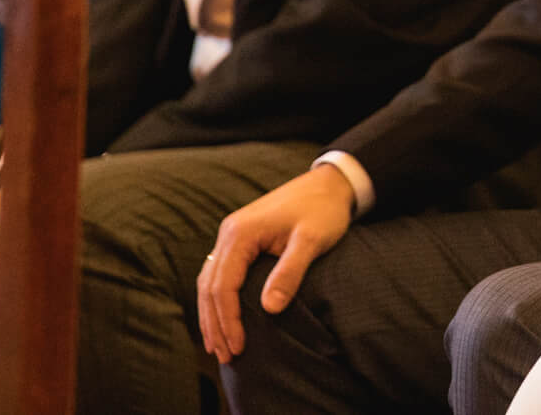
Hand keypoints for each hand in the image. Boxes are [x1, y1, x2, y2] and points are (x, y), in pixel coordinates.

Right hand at [195, 165, 355, 362]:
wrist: (330, 183)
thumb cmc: (323, 210)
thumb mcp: (312, 240)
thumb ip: (290, 272)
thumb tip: (269, 309)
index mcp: (240, 233)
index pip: (223, 285)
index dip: (228, 319)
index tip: (239, 347)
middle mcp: (229, 233)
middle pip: (210, 287)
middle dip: (216, 324)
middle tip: (226, 357)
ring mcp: (232, 235)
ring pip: (210, 281)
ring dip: (212, 315)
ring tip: (218, 347)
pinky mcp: (241, 239)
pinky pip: (220, 274)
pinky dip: (218, 299)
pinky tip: (222, 318)